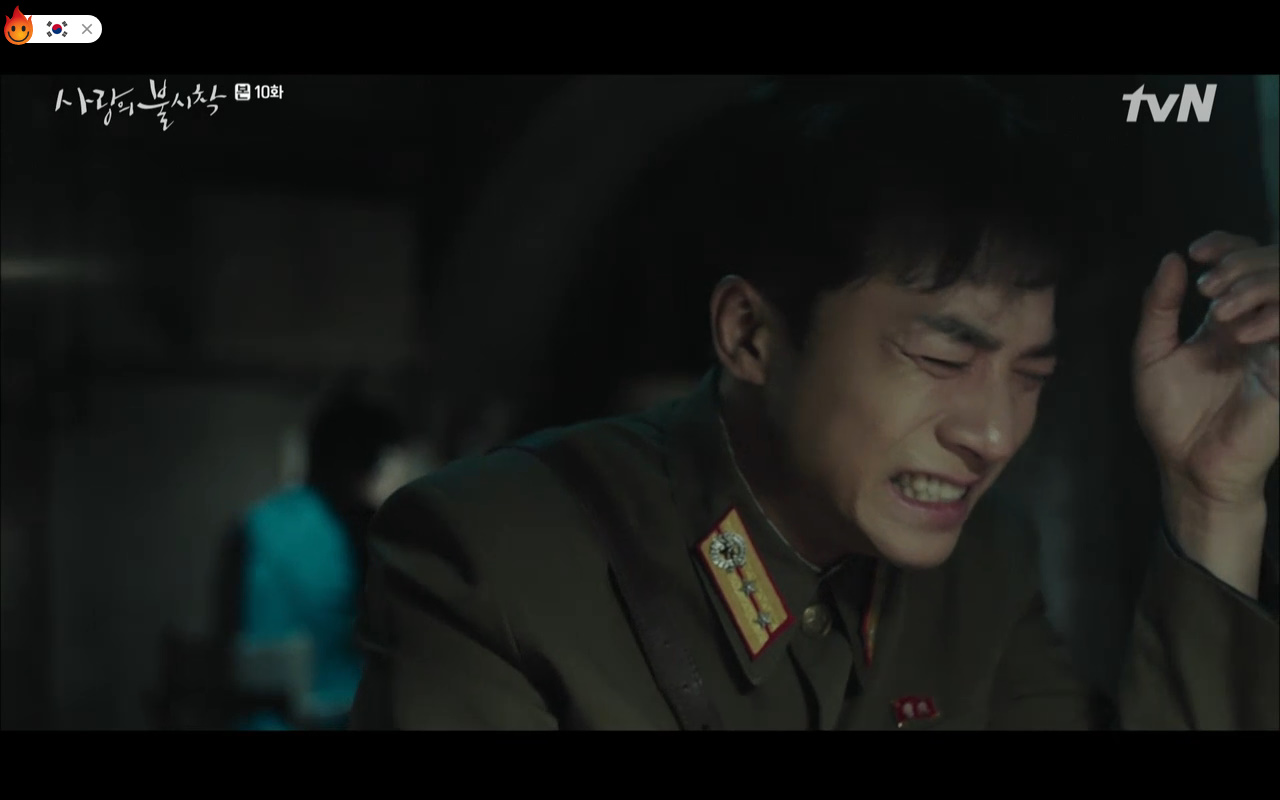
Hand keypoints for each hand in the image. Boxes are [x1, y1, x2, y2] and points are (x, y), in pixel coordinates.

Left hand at [1132, 231, 1277, 593]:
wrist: (1188, 466)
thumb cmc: (1171, 416)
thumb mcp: (1152, 353)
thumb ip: (1158, 307)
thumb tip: (1172, 259)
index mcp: (1229, 318)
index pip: (1245, 261)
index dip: (1227, 245)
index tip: (1196, 253)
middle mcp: (1259, 326)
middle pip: (1274, 264)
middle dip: (1243, 263)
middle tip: (1209, 287)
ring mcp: (1278, 346)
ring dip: (1259, 284)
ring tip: (1220, 307)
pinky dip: (1274, 317)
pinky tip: (1242, 331)